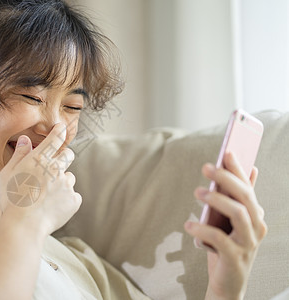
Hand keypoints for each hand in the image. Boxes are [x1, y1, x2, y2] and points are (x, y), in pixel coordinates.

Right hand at [0, 123, 81, 235]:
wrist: (24, 224)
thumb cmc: (11, 199)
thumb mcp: (7, 174)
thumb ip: (19, 155)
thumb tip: (25, 139)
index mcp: (39, 159)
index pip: (55, 138)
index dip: (59, 131)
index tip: (61, 128)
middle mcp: (56, 168)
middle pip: (69, 154)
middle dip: (65, 157)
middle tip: (56, 166)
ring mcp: (66, 184)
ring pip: (69, 177)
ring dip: (62, 182)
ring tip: (48, 195)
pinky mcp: (73, 200)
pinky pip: (73, 196)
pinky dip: (66, 200)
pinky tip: (53, 208)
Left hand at [185, 152, 266, 299]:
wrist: (228, 283)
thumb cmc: (227, 246)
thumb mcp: (232, 221)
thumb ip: (238, 198)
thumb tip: (251, 169)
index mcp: (255, 215)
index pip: (248, 187)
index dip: (238, 168)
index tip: (227, 151)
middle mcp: (256, 227)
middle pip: (245, 197)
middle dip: (227, 178)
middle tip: (206, 167)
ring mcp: (248, 243)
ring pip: (238, 214)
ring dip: (217, 200)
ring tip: (197, 192)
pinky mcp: (235, 258)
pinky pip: (220, 240)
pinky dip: (203, 229)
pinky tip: (188, 225)